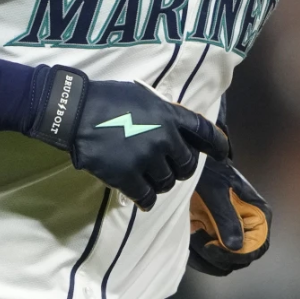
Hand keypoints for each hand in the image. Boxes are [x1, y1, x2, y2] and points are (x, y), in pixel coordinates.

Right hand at [27, 66, 228, 209]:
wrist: (76, 112)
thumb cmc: (108, 99)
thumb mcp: (144, 97)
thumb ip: (164, 114)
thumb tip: (176, 132)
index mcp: (170, 116)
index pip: (204, 132)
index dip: (217, 145)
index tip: (223, 155)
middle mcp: (164, 138)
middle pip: (186, 165)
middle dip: (180, 169)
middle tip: (170, 170)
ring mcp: (147, 158)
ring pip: (166, 183)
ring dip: (161, 184)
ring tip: (150, 179)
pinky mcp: (127, 176)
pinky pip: (146, 197)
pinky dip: (146, 200)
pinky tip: (143, 200)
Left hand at [188, 156, 271, 275]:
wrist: (194, 167)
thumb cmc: (210, 172)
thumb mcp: (216, 190)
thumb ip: (226, 217)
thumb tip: (236, 246)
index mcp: (258, 215)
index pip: (258, 247)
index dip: (238, 254)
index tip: (213, 247)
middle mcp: (249, 229)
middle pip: (240, 259)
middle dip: (216, 255)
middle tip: (197, 235)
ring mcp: (232, 237)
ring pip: (223, 264)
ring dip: (204, 256)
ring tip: (192, 231)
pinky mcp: (216, 241)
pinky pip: (209, 261)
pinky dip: (196, 257)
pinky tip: (188, 237)